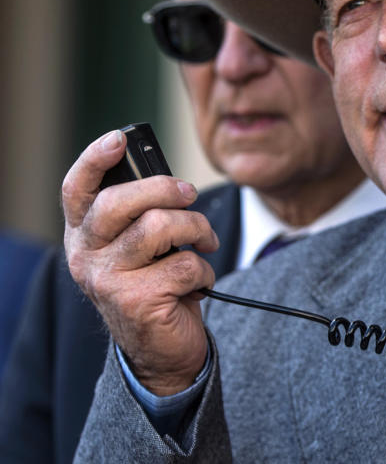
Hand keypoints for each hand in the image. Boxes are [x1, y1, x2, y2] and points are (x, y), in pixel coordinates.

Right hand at [63, 129, 218, 394]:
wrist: (161, 351)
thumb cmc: (156, 284)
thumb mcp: (143, 246)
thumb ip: (144, 214)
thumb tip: (172, 184)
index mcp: (84, 234)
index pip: (77, 189)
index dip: (94, 158)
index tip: (119, 139)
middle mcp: (85, 255)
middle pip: (121, 200)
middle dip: (166, 189)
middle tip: (189, 196)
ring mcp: (106, 279)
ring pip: (160, 226)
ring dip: (197, 230)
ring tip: (205, 244)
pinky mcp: (135, 300)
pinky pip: (185, 264)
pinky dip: (204, 271)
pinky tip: (197, 285)